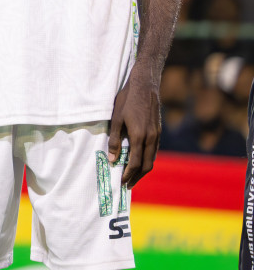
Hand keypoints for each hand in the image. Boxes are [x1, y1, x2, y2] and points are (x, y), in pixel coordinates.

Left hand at [108, 69, 160, 187]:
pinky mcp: (158, 131)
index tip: (122, 182)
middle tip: (128, 185)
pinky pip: (154, 150)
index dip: (129, 174)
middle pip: (147, 165)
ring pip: (152, 158)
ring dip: (143, 169)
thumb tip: (111, 159)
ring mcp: (157, 135)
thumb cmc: (126, 100)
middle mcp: (151, 138)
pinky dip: (148, 159)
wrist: (145, 86)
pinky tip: (140, 160)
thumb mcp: (116, 119)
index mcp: (139, 137)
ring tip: (133, 176)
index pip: (135, 163)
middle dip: (137, 177)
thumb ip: (114, 140)